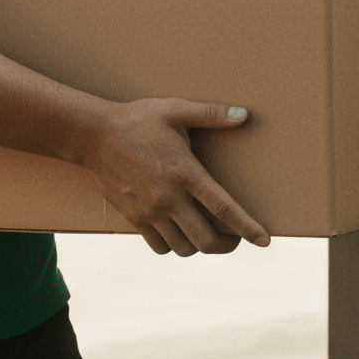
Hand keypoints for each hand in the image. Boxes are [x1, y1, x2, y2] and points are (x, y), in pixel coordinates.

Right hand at [83, 98, 271, 255]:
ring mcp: (150, 212)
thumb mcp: (176, 110)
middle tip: (235, 239)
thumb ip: (212, 114)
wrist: (93, 136)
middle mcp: (169, 198)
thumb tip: (244, 115)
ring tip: (208, 236)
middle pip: (206, 240)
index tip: (264, 241)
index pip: (224, 209)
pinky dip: (175, 246)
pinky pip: (160, 247)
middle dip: (227, 245)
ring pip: (184, 248)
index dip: (247, 228)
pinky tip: (180, 233)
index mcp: (186, 173)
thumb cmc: (138, 120)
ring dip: (201, 247)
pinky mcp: (134, 218)